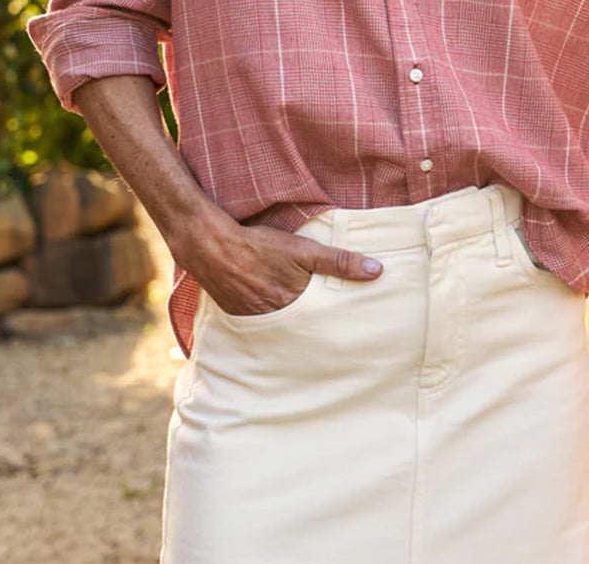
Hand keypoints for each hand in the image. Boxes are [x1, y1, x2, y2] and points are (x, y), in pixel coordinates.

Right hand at [171, 205, 382, 316]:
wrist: (211, 246)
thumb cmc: (260, 246)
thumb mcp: (304, 250)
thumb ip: (340, 261)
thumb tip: (376, 271)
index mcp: (294, 307)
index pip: (323, 324)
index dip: (336, 327)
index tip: (352, 334)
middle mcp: (275, 321)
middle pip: (303, 331)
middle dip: (317, 334)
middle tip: (336, 342)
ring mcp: (255, 321)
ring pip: (282, 330)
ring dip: (294, 330)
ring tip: (309, 332)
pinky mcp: (239, 316)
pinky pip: (261, 327)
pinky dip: (271, 325)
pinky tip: (278, 320)